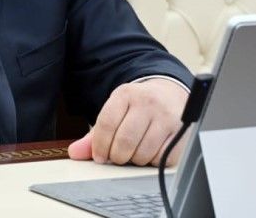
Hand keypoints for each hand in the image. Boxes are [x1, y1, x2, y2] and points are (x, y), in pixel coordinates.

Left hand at [68, 79, 188, 166]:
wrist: (169, 94)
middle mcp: (147, 103)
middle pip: (125, 141)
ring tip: (134, 152)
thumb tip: (74, 153)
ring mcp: (166, 117)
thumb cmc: (136, 108)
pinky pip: (162, 159)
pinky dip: (153, 161)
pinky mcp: (181, 132)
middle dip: (117, 156)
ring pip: (143, 153)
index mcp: (125, 94)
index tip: (99, 156)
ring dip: (135, 160)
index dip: (100, 145)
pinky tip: (151, 151)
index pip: (106, 124)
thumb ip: (94, 134)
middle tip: (118, 156)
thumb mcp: (115, 112)